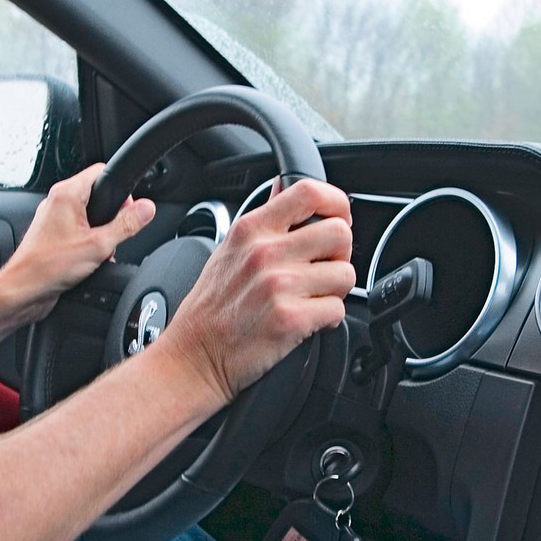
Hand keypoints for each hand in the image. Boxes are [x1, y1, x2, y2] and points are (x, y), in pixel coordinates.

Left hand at [0, 163, 155, 336]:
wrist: (23, 291)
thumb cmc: (47, 267)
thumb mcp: (98, 245)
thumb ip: (126, 225)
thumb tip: (146, 209)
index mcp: (67, 194)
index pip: (101, 171)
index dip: (121, 190)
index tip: (129, 209)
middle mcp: (58, 202)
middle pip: (98, 195)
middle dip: (111, 217)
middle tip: (112, 236)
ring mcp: (54, 219)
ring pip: (90, 216)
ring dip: (101, 234)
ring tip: (98, 252)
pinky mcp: (53, 236)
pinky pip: (79, 231)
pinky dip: (89, 243)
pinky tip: (89, 261)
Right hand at [149, 179, 354, 406]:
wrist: (194, 356)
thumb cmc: (211, 307)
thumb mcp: (229, 248)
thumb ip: (263, 217)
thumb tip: (282, 184)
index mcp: (251, 229)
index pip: (308, 191)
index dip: (336, 202)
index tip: (339, 218)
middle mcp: (265, 253)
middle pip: (340, 233)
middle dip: (340, 254)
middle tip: (324, 269)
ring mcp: (278, 286)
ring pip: (346, 274)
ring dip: (336, 290)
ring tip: (313, 297)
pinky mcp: (290, 319)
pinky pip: (337, 309)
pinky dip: (329, 318)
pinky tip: (309, 320)